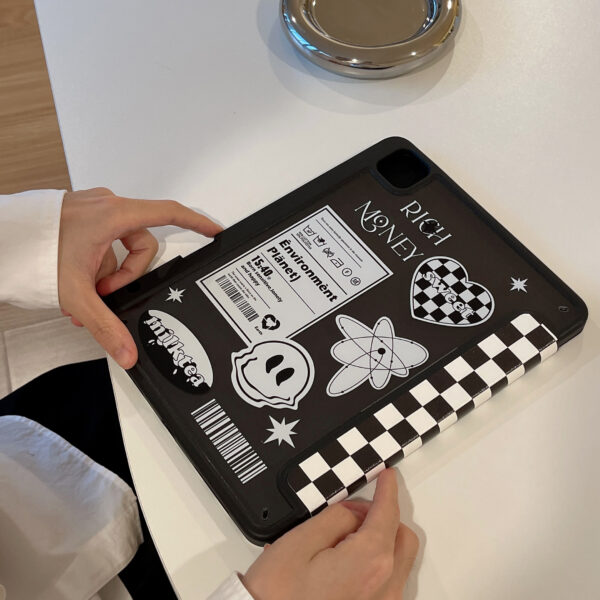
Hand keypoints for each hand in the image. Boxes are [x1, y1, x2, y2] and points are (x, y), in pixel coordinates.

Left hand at [58, 187, 221, 368]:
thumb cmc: (34, 251)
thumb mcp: (78, 293)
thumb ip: (107, 326)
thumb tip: (128, 353)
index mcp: (114, 215)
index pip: (169, 213)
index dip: (196, 222)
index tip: (215, 231)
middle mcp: (107, 206)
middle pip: (142, 243)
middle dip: (126, 274)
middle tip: (104, 293)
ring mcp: (93, 209)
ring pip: (120, 245)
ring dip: (108, 272)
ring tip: (83, 291)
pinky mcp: (82, 215)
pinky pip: (104, 241)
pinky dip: (96, 263)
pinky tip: (77, 281)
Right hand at [243, 469, 417, 599]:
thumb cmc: (279, 596)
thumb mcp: (301, 541)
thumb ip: (336, 517)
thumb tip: (354, 510)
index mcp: (369, 562)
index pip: (387, 514)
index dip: (387, 490)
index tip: (387, 476)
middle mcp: (384, 587)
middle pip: (400, 536)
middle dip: (384, 516)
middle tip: (354, 510)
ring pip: (397, 559)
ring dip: (380, 541)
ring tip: (341, 541)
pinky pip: (388, 581)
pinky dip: (375, 563)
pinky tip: (346, 562)